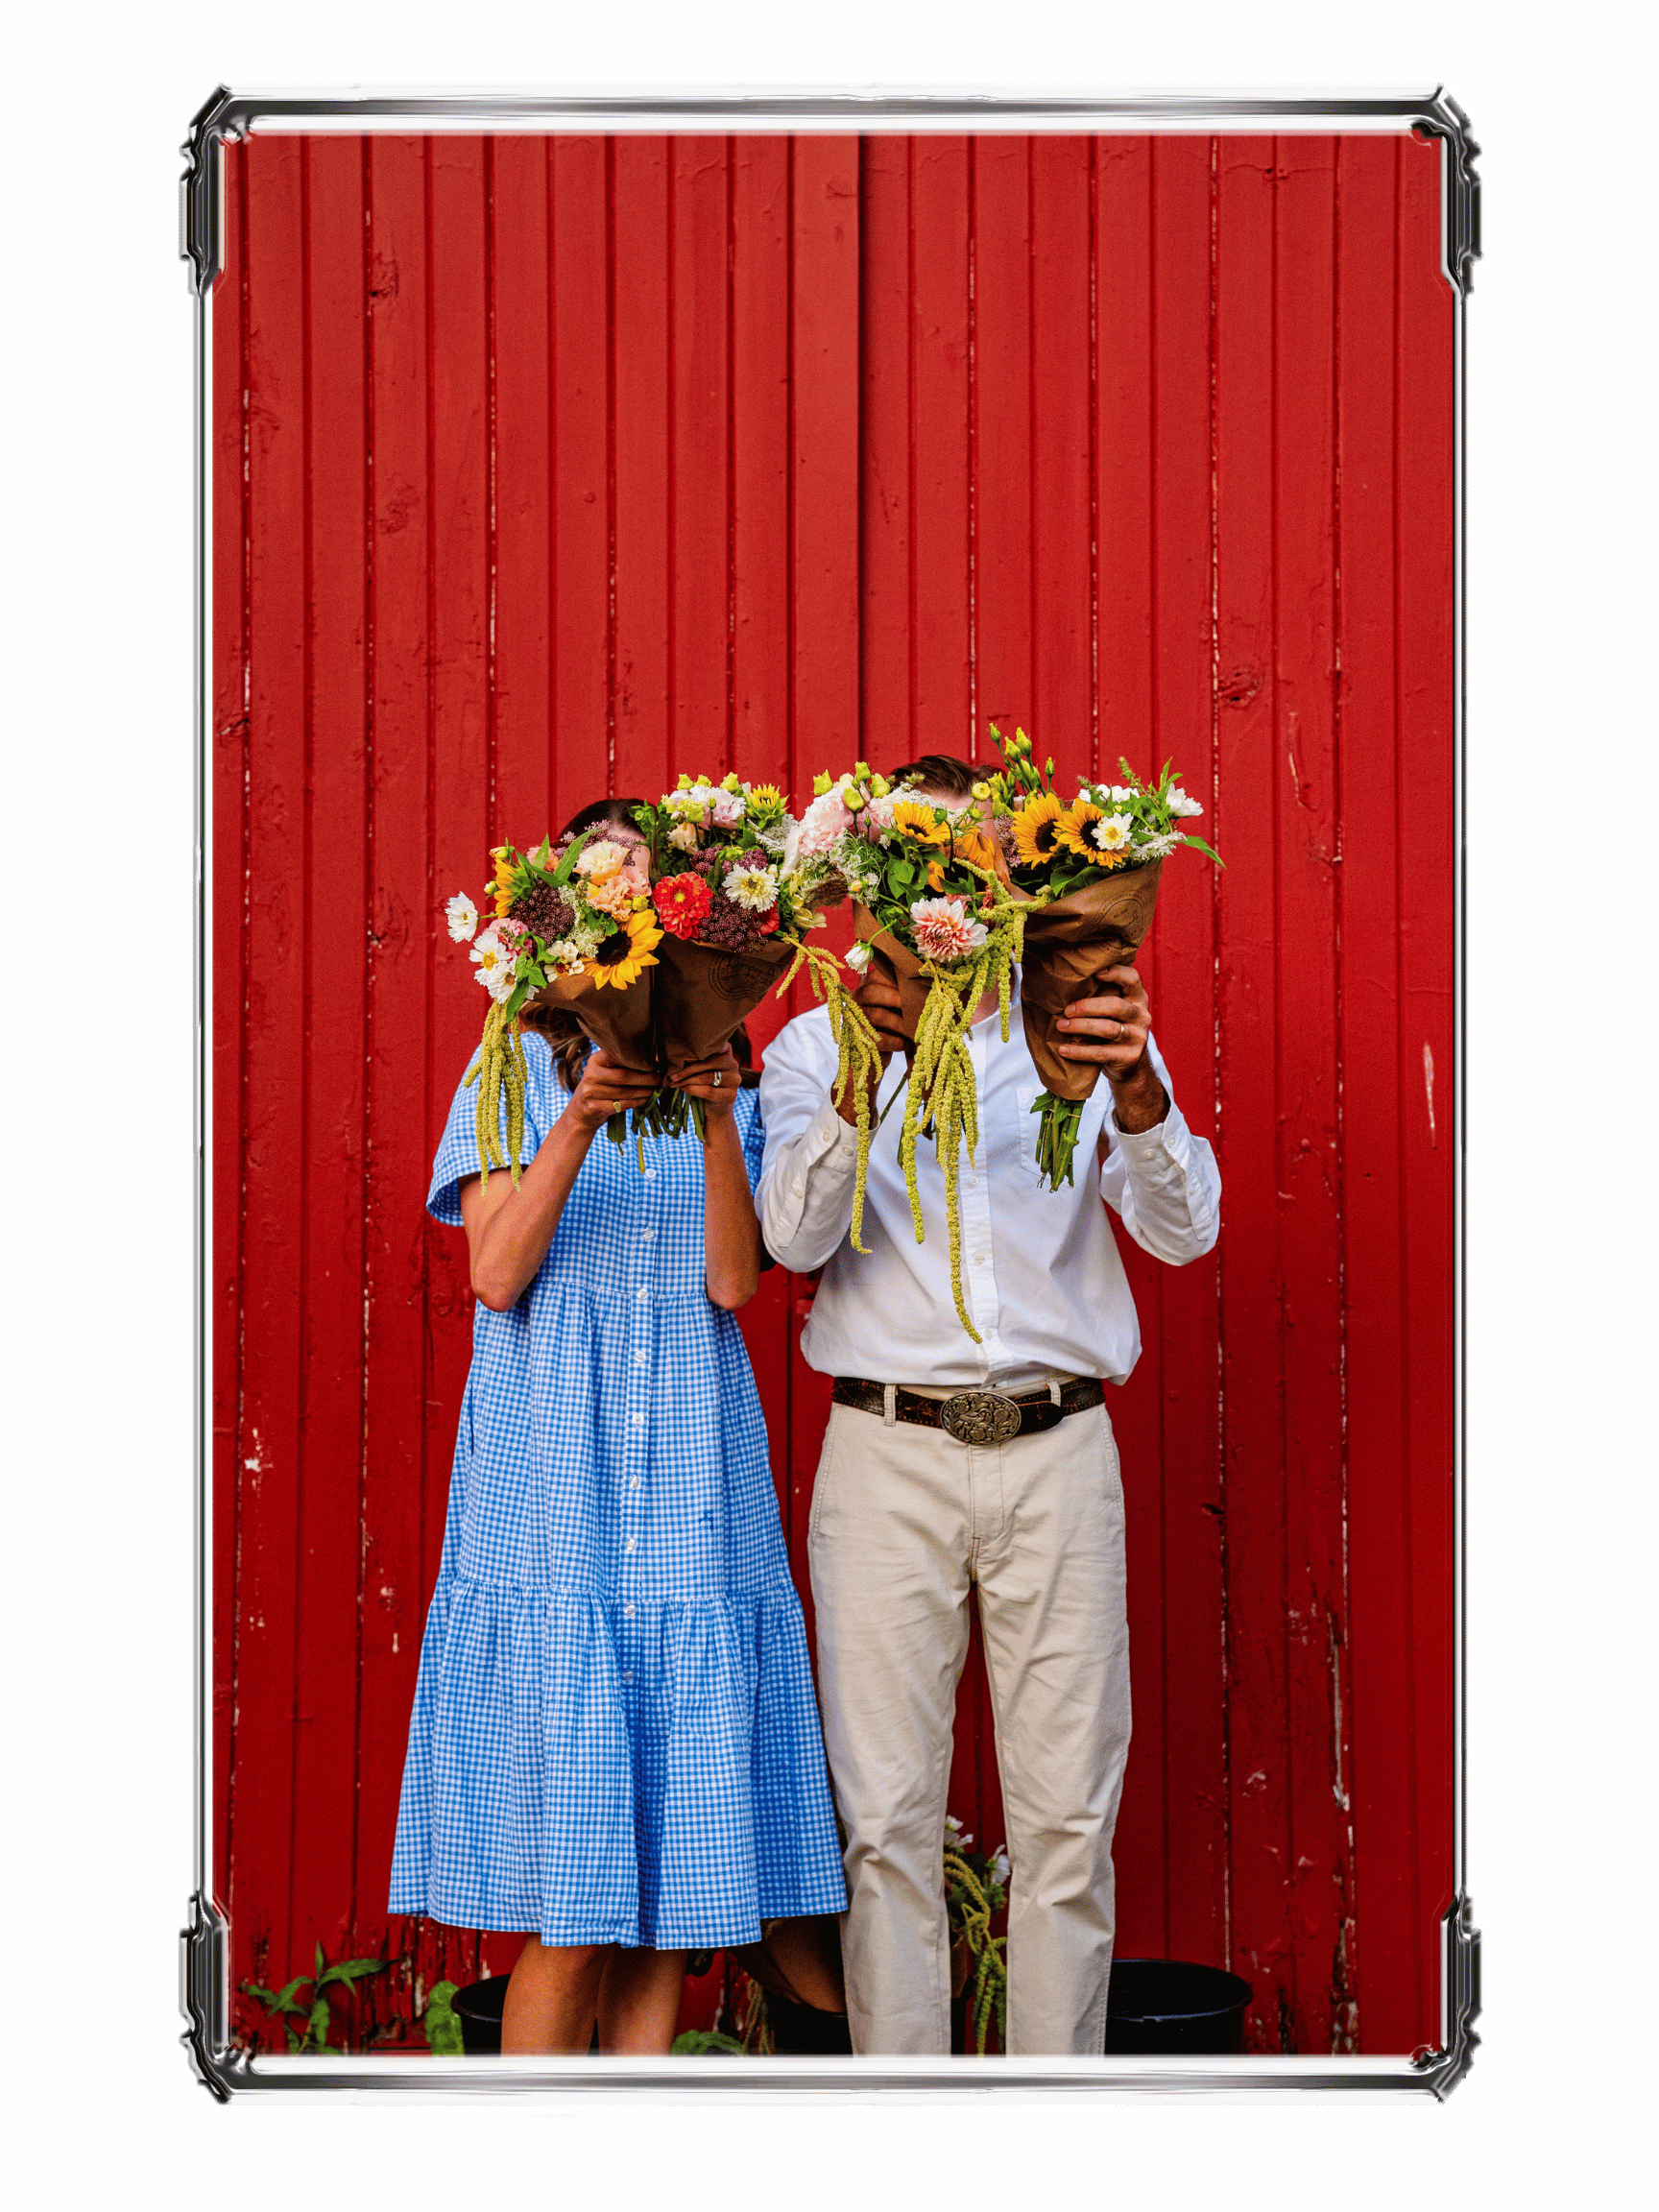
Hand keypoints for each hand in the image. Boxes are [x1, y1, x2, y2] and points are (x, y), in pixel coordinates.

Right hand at [567, 1046, 660, 1138]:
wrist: (580, 1111)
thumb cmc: (600, 1087)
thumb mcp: (604, 1070)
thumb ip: (621, 1064)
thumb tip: (653, 1059)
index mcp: (595, 1060)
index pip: (617, 1055)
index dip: (637, 1059)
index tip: (653, 1062)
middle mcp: (590, 1074)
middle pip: (624, 1075)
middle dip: (645, 1078)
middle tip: (659, 1078)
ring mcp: (590, 1092)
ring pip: (625, 1092)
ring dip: (644, 1091)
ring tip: (654, 1089)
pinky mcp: (594, 1107)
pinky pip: (621, 1104)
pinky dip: (637, 1102)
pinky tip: (645, 1099)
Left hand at [674, 1045, 742, 1123]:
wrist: (715, 1105)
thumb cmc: (704, 1080)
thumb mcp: (701, 1065)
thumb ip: (696, 1057)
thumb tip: (675, 1055)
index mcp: (726, 1050)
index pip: (713, 1045)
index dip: (697, 1048)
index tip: (681, 1052)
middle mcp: (733, 1063)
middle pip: (707, 1062)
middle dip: (686, 1070)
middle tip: (672, 1075)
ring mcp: (734, 1079)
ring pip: (706, 1077)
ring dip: (687, 1080)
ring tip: (674, 1083)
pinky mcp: (732, 1095)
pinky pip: (708, 1091)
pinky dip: (692, 1090)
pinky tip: (683, 1089)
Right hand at [835, 974, 912, 1125]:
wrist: (871, 1065)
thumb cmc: (890, 1032)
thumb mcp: (897, 1011)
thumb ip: (904, 997)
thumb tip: (929, 987)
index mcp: (864, 989)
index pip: (875, 975)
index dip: (896, 979)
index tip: (916, 987)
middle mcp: (854, 1002)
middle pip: (872, 992)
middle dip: (898, 999)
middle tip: (917, 1008)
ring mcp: (853, 1021)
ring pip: (877, 1015)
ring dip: (901, 1024)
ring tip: (915, 1032)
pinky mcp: (856, 1041)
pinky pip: (877, 1038)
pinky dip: (895, 1042)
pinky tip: (904, 1045)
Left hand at [1055, 964, 1167, 1131]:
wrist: (1130, 1065)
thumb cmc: (1114, 1028)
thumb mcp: (1114, 1010)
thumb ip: (1103, 995)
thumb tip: (1066, 983)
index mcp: (1138, 998)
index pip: (1132, 979)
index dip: (1116, 973)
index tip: (1095, 973)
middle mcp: (1141, 1016)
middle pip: (1115, 1005)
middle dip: (1087, 1006)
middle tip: (1067, 1010)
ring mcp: (1138, 1037)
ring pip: (1107, 1029)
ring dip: (1080, 1026)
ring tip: (1061, 1026)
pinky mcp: (1129, 1057)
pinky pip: (1101, 1053)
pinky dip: (1079, 1051)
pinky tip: (1063, 1049)